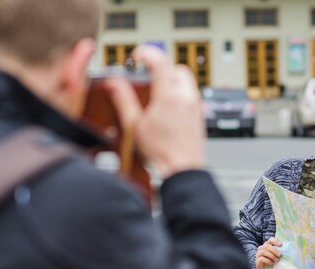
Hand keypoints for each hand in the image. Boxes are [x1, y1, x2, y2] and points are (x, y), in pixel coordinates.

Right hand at [106, 45, 204, 178]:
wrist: (182, 168)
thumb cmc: (161, 152)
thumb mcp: (135, 125)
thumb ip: (124, 100)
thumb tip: (114, 83)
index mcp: (169, 97)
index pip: (160, 62)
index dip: (147, 53)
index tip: (138, 55)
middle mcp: (185, 98)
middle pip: (177, 68)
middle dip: (162, 67)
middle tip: (148, 74)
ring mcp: (195, 106)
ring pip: (187, 80)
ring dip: (172, 79)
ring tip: (157, 91)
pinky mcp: (200, 114)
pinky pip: (192, 94)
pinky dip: (180, 92)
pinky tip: (169, 106)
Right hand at [255, 237, 282, 268]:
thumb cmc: (272, 261)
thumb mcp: (276, 256)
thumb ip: (280, 252)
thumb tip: (288, 249)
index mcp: (267, 245)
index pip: (270, 240)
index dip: (275, 241)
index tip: (281, 245)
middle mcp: (261, 248)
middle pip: (267, 246)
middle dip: (274, 250)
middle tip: (280, 255)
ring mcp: (258, 254)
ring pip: (264, 252)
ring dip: (272, 256)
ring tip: (277, 260)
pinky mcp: (257, 261)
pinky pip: (262, 259)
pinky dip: (268, 261)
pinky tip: (272, 263)